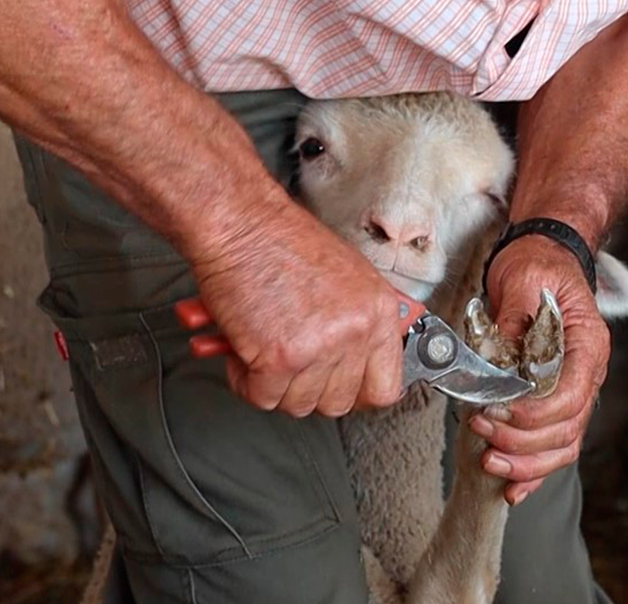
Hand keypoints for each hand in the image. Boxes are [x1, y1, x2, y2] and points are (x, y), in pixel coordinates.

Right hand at [185, 197, 424, 417]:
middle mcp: (356, 331)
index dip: (357, 393)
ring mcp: (320, 348)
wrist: (241, 222)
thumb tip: (358, 362)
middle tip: (291, 365)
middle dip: (308, 389)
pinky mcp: (280, 358)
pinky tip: (243, 351)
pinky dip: (245, 380)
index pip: (386, 387)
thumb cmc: (282, 242)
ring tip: (264, 349)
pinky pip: (262, 397)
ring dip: (274, 384)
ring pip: (298, 404)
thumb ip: (358, 322)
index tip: (340, 388)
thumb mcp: (347, 277)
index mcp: (379, 311)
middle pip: (338, 402)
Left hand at [473, 236, 609, 504]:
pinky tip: (512, 488)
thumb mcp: (524, 279)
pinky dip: (533, 472)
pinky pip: (552, 446)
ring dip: (526, 463)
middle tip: (481, 430)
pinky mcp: (553, 400)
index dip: (534, 413)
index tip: (497, 411)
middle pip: (566, 429)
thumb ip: (516, 319)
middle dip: (521, 441)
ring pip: (561, 446)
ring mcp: (573, 391)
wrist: (543, 256)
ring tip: (489, 463)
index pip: (572, 395)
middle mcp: (587, 374)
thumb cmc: (537, 266)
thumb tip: (500, 359)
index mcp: (588, 346)